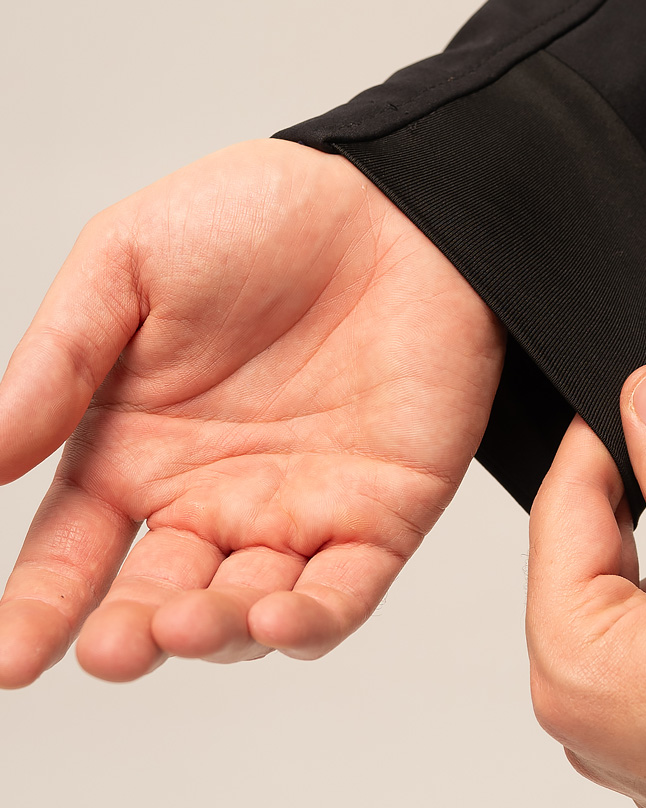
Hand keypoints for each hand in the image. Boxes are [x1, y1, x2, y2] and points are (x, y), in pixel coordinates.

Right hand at [0, 138, 505, 686]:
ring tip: (180, 621)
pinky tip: (275, 618)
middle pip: (158, 598)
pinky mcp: (382, 510)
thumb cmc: (255, 218)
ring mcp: (301, 508)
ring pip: (248, 610)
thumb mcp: (128, 267)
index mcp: (139, 449)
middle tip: (110, 647)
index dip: (38, 609)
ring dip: (213, 632)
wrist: (388, 202)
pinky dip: (312, 622)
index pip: (74, 554)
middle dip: (130, 635)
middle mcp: (215, 494)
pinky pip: (345, 590)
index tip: (9, 661)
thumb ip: (57, 363)